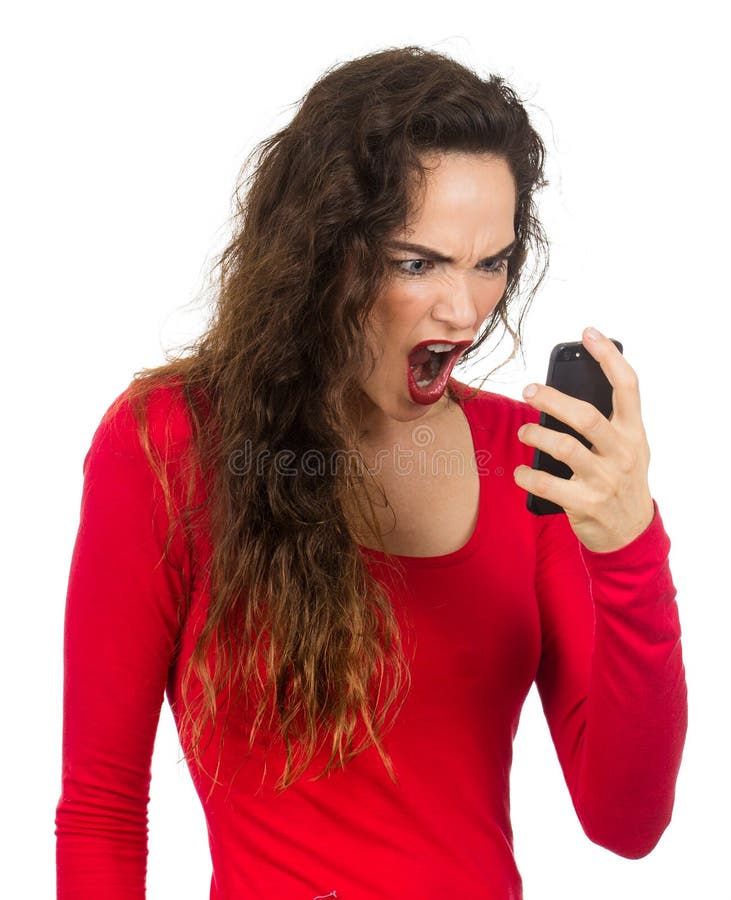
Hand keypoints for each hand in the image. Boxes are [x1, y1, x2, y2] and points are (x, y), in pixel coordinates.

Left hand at [513, 326, 654, 552]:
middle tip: (528, 390)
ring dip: (536, 435)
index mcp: (633, 432)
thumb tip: (568, 388)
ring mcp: (605, 480)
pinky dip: (528, 476)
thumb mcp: (628, 448)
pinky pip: (548, 485)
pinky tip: (520, 473)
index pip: (628, 386)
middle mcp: (622, 453)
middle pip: (586, 415)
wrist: (630, 533)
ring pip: (564, 448)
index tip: (588, 333)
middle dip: (552, 399)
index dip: (608, 356)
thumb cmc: (620, 480)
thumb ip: (609, 422)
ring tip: (524, 432)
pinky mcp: (586, 504)